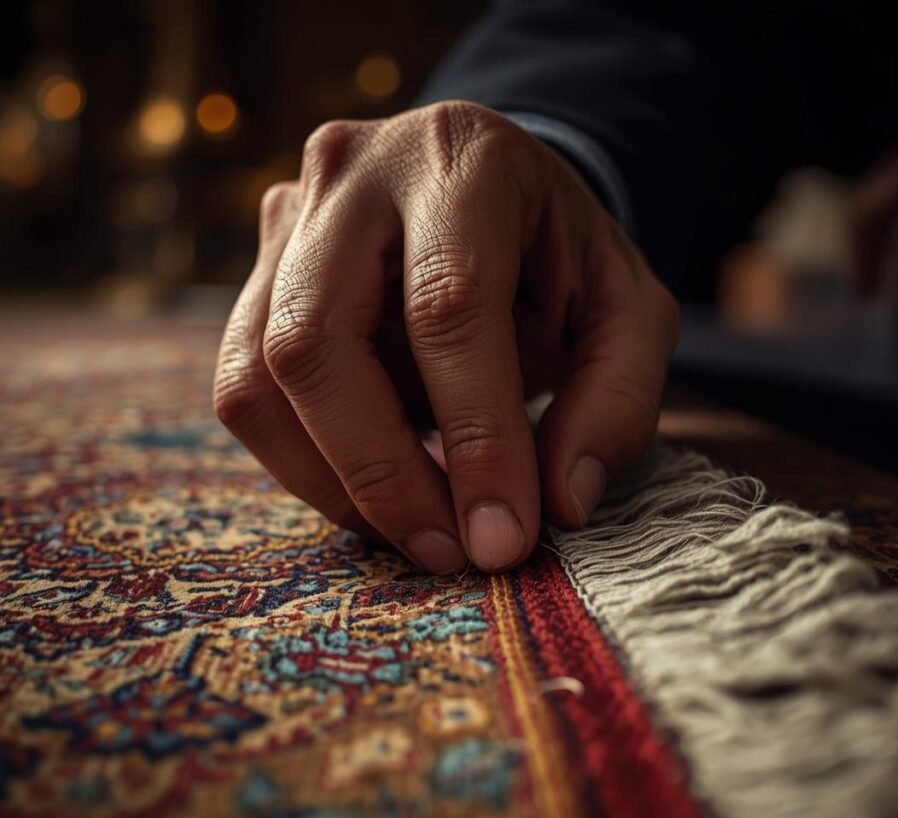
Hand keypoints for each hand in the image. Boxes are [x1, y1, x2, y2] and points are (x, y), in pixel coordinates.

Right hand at [215, 101, 678, 572]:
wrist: (492, 200)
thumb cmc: (564, 261)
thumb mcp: (629, 316)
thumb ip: (616, 401)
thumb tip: (559, 505)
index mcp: (463, 160)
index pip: (447, 308)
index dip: (475, 436)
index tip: (503, 538)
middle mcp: (353, 173)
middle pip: (317, 340)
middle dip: (382, 474)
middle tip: (450, 554)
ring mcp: (288, 221)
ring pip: (259, 376)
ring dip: (336, 483)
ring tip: (420, 533)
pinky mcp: (256, 277)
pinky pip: (245, 390)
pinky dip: (306, 465)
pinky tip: (375, 494)